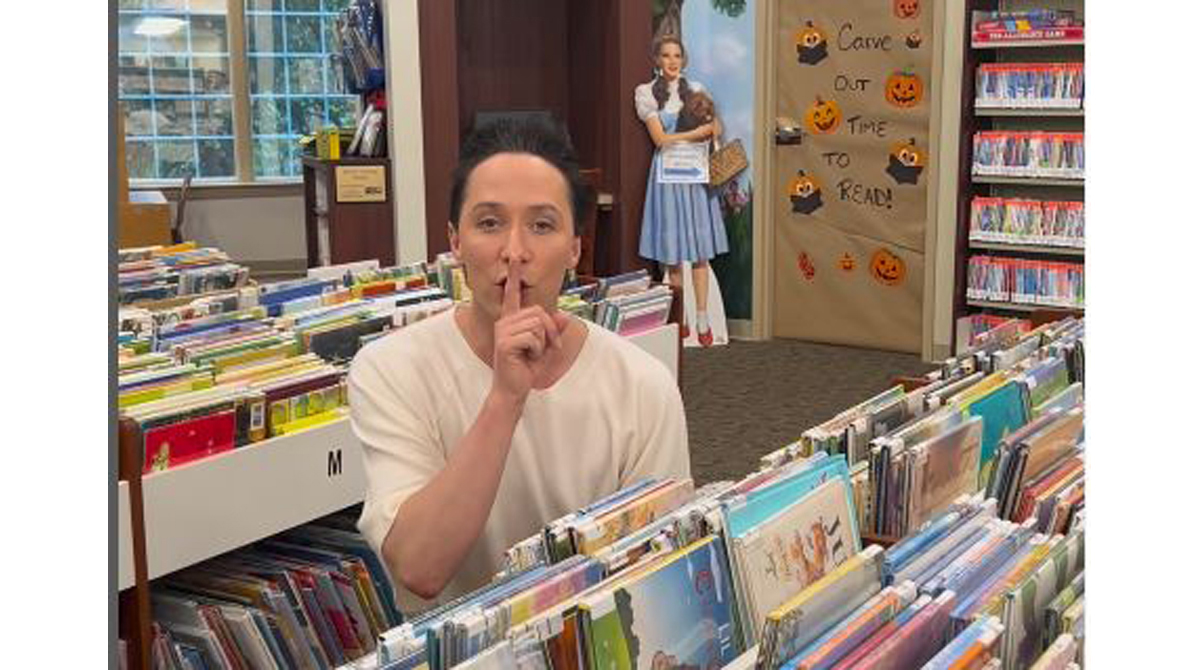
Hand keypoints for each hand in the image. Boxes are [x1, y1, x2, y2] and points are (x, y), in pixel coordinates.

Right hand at [490, 263, 569, 405]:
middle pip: (539, 312)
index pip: (513, 295)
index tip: (515, 259)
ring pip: (538, 324)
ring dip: (543, 343)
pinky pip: (533, 337)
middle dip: (550, 331)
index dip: (515, 277)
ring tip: (533, 354)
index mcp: (512, 320)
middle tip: (546, 348)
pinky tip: (527, 358)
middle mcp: (505, 322)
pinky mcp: (504, 342)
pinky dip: (538, 350)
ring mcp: (502, 331)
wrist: (513, 389)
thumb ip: (555, 330)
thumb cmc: (527, 368)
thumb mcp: (547, 347)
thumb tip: (564, 315)